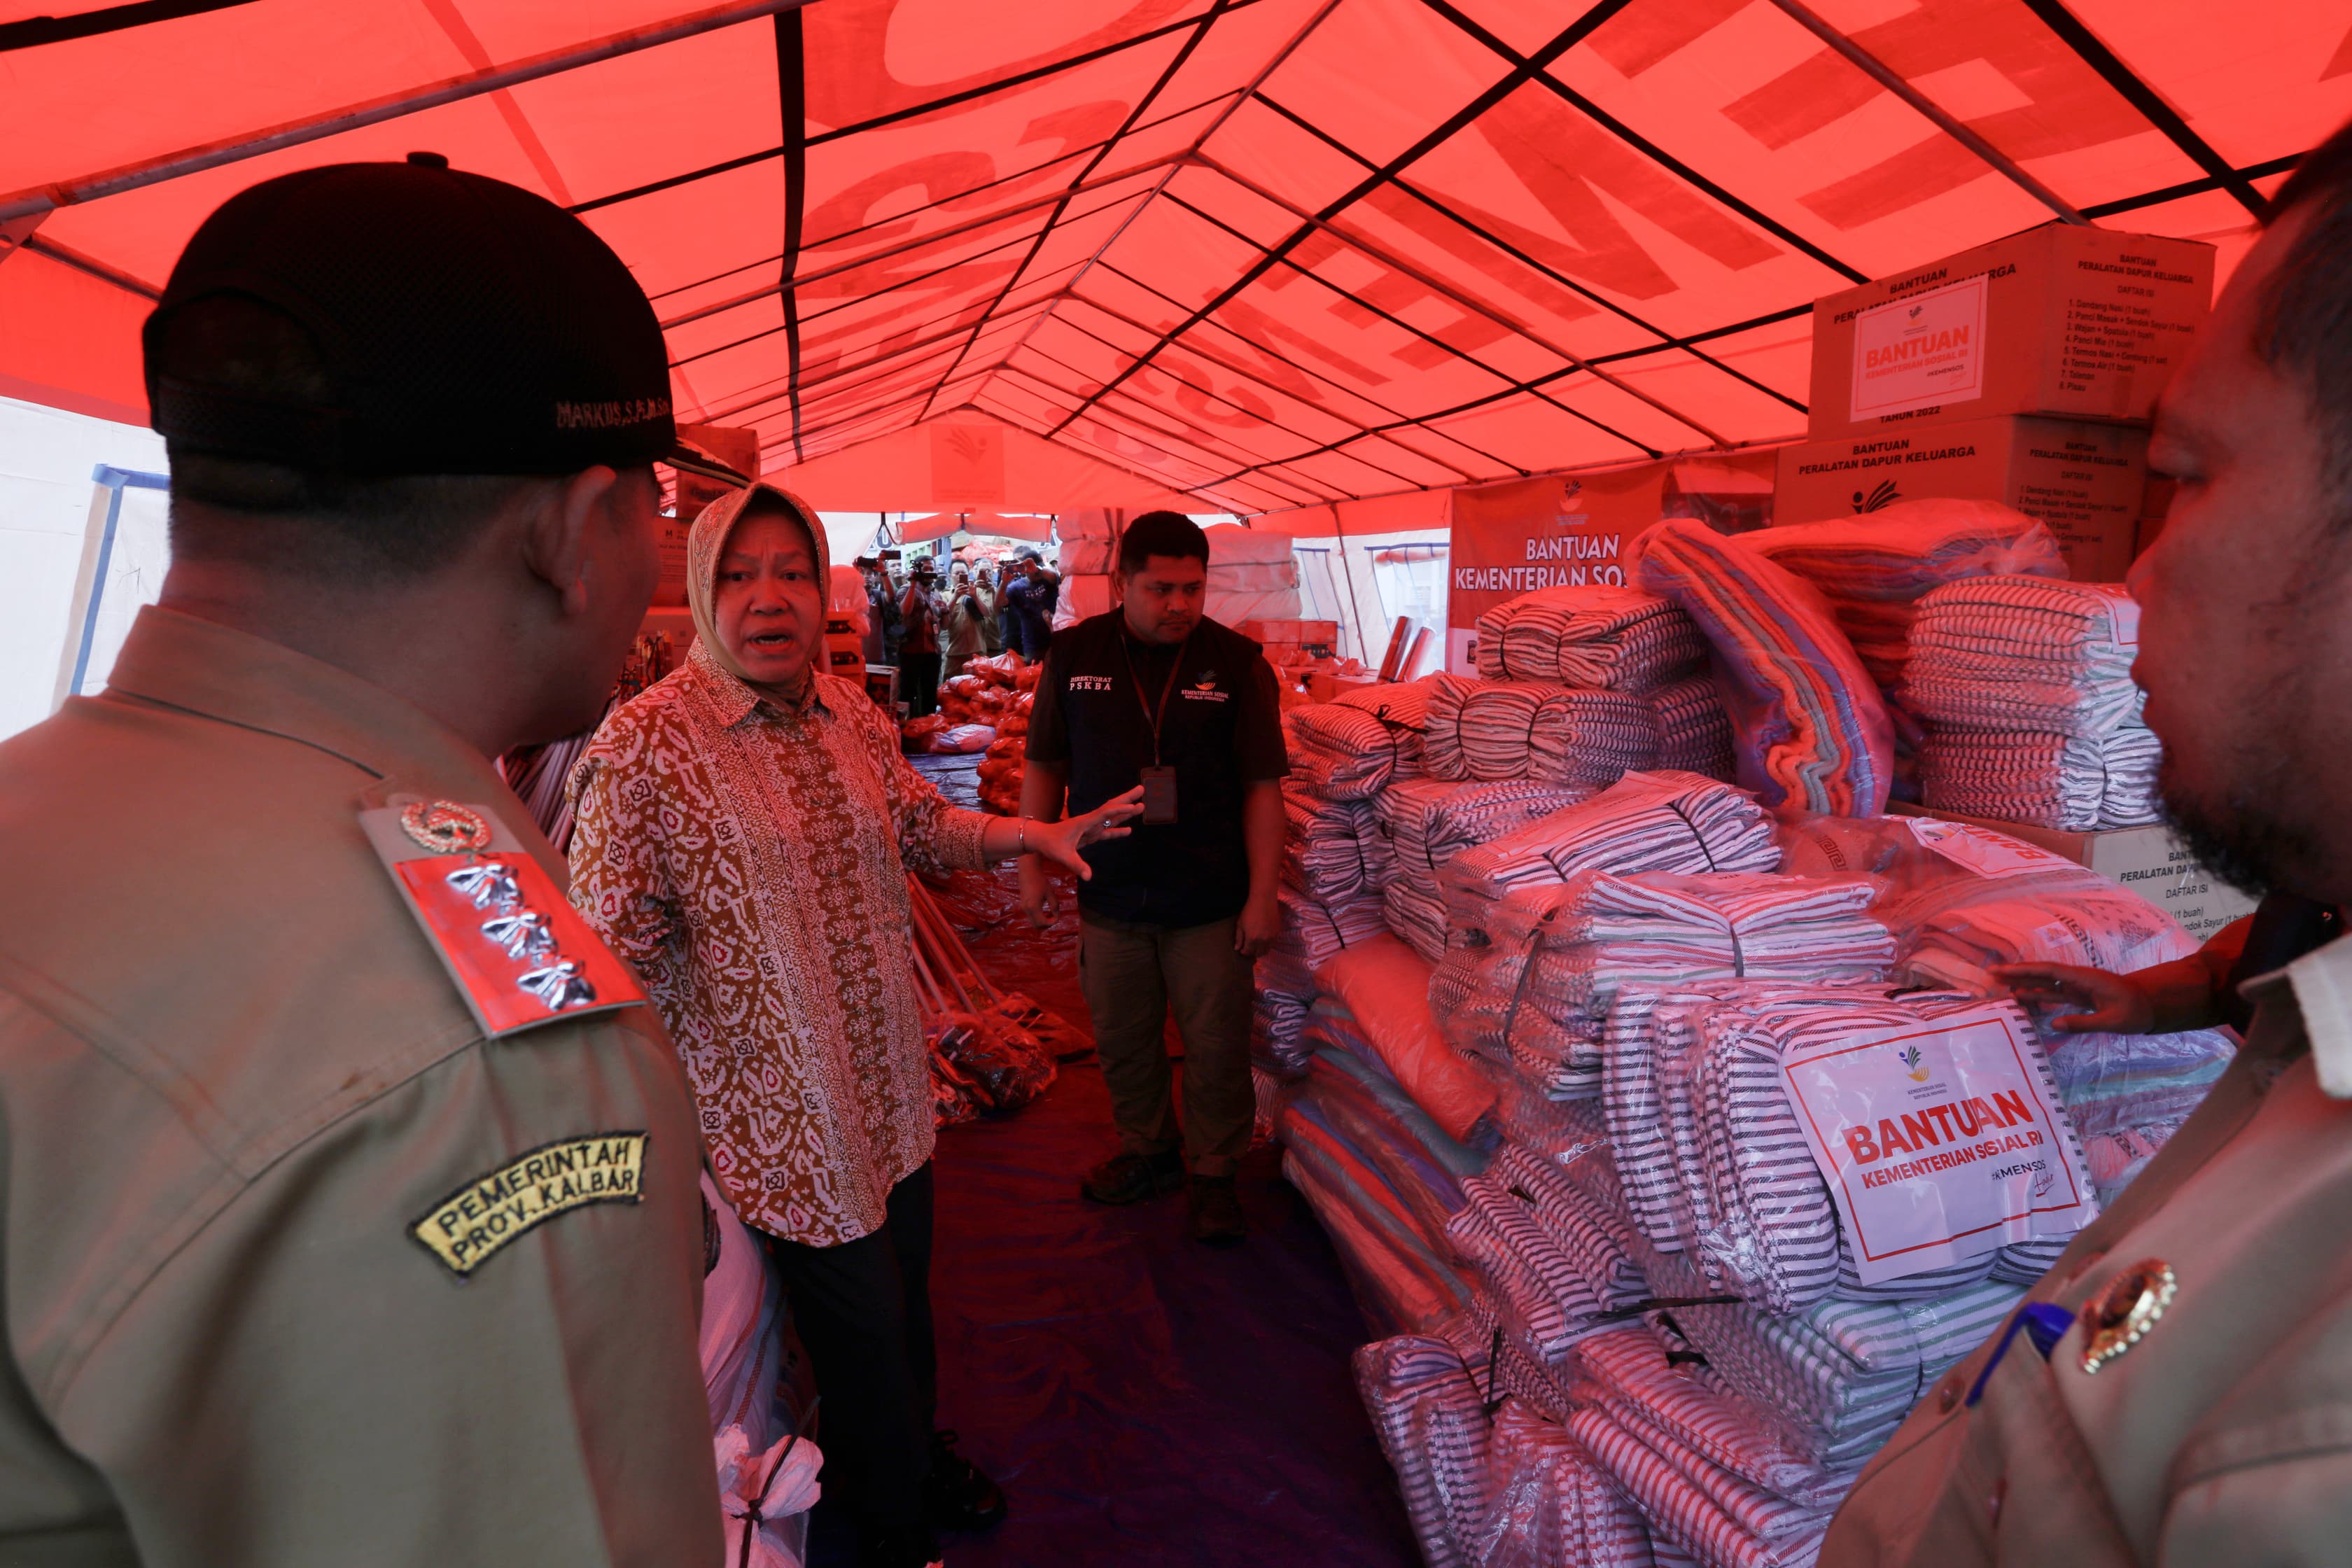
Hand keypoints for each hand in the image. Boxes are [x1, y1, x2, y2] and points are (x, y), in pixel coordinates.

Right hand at [1019, 853, 1058, 928]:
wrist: (1028, 872)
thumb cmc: (1041, 881)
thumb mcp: (1050, 893)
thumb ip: (1054, 906)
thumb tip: (1057, 916)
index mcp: (1034, 907)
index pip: (1043, 923)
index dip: (1052, 922)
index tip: (1057, 916)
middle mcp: (1027, 909)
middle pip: (1037, 926)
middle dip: (1047, 924)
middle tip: (1054, 917)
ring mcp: (1023, 908)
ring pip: (1033, 923)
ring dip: (1042, 921)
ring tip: (1050, 913)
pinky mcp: (1023, 905)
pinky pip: (1031, 917)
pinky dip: (1038, 917)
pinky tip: (1045, 910)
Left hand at [1023, 787, 1145, 882]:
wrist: (1041, 840)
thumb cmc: (1050, 845)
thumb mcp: (1063, 855)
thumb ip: (1077, 865)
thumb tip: (1088, 877)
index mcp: (1084, 822)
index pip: (1105, 813)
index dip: (1119, 810)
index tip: (1133, 806)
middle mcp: (1090, 821)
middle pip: (1112, 807)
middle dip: (1127, 799)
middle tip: (1142, 789)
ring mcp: (1091, 828)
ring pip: (1112, 817)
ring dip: (1125, 811)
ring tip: (1142, 805)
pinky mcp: (1090, 835)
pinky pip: (1107, 831)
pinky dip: (1118, 830)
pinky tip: (1129, 830)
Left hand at [1236, 891, 1279, 957]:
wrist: (1264, 901)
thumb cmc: (1249, 911)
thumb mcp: (1240, 924)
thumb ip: (1239, 938)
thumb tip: (1237, 948)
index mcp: (1252, 939)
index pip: (1248, 952)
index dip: (1244, 952)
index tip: (1242, 949)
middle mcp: (1263, 941)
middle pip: (1259, 954)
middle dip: (1253, 952)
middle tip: (1249, 947)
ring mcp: (1272, 937)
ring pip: (1266, 950)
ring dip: (1261, 949)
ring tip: (1256, 944)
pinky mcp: (1277, 932)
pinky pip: (1272, 943)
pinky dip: (1267, 943)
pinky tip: (1263, 937)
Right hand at [1989, 962, 2154, 1032]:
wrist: (2153, 1006)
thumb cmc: (2137, 1012)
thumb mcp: (2114, 1021)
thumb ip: (2084, 1022)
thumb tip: (2054, 1024)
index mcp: (2085, 979)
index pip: (2049, 971)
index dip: (2024, 971)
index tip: (2003, 971)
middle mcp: (2078, 979)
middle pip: (2043, 973)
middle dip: (2018, 973)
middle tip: (1992, 974)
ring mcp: (2078, 987)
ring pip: (2047, 983)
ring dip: (2025, 983)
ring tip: (2002, 986)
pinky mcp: (2080, 996)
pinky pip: (2055, 994)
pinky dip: (2038, 995)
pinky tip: (2024, 998)